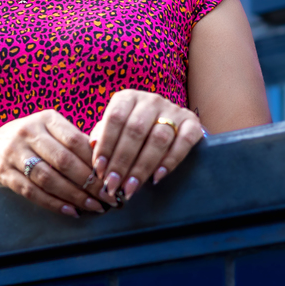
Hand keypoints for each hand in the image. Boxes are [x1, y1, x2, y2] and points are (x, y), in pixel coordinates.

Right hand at [0, 109, 107, 217]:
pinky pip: (31, 191)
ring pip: (48, 178)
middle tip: (108, 196)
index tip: (112, 177)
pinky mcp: (4, 172)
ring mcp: (13, 152)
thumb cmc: (32, 139)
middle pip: (63, 161)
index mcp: (45, 119)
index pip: (75, 140)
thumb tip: (108, 161)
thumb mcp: (51, 130)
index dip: (95, 161)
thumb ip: (75, 141)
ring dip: (74, 195)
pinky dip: (53, 203)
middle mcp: (27, 132)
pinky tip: (71, 210)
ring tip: (94, 206)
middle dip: (89, 182)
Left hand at [87, 89, 203, 204]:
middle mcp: (150, 100)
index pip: (114, 119)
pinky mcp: (192, 122)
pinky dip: (170, 161)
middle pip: (135, 130)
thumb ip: (103, 136)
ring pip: (158, 139)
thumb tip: (92, 148)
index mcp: (127, 98)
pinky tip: (157, 177)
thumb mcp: (115, 128)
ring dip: (142, 167)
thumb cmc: (133, 129)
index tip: (99, 170)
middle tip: (113, 185)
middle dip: (122, 161)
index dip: (106, 146)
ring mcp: (173, 110)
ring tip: (131, 187)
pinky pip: (184, 142)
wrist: (169, 121)